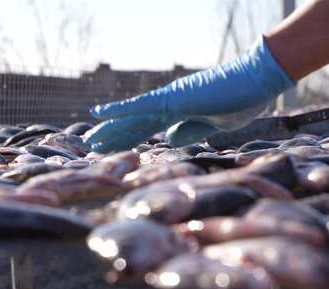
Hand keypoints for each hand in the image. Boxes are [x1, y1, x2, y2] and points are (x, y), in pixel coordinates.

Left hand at [84, 37, 294, 152]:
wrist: (257, 81)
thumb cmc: (241, 100)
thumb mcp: (212, 125)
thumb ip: (190, 130)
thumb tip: (169, 139)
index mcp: (177, 113)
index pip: (146, 130)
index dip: (127, 139)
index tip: (112, 149)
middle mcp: (167, 106)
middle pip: (133, 124)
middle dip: (112, 136)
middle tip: (91, 146)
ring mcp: (168, 101)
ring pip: (131, 118)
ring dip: (108, 129)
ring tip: (88, 140)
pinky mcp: (172, 98)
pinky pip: (139, 106)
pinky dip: (117, 110)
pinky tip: (97, 113)